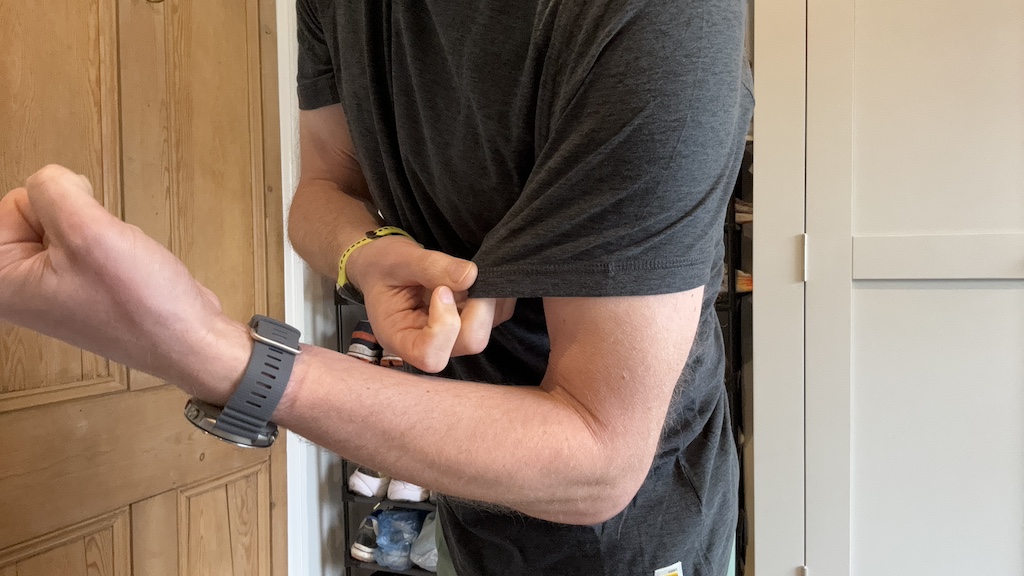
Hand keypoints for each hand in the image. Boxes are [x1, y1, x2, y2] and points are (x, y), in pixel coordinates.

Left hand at [0, 165, 248, 403]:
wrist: (188, 339)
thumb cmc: (139, 305)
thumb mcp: (88, 231)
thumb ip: (55, 188)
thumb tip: (55, 180)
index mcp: (3, 282)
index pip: (14, 202)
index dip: (59, 208)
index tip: (84, 239)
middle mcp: (19, 289)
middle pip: (35, 212)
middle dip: (78, 219)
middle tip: (102, 252)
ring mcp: (51, 290)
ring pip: (66, 224)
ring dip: (98, 232)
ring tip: (117, 263)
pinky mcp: (79, 289)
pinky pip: (87, 242)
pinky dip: (110, 245)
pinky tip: (124, 268)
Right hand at [347, 237, 515, 371]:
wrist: (383, 264)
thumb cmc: (383, 265)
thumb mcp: (399, 260)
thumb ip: (431, 267)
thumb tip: (471, 276)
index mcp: (401, 339)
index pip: (430, 355)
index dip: (445, 325)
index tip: (440, 290)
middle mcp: (430, 345)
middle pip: (469, 342)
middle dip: (477, 306)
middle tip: (467, 276)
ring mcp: (454, 336)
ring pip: (488, 328)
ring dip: (486, 298)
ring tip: (463, 273)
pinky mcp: (470, 323)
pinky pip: (497, 315)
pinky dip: (493, 294)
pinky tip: (474, 277)